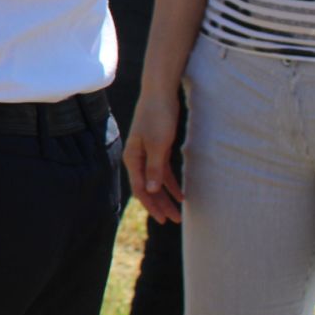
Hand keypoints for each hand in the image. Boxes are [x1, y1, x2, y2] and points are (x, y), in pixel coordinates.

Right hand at [122, 91, 185, 224]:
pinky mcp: (158, 149)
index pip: (140, 188)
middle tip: (173, 221)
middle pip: (148, 188)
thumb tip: (150, 190)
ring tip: (178, 212)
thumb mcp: (158, 144)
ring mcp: (148, 154)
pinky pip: (163, 172)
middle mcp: (138, 158)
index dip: (152, 205)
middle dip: (160, 205)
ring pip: (156, 181)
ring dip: (166, 196)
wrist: (160, 94)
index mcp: (133, 158)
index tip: (164, 219)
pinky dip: (171, 183)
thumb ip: (154, 168)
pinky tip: (181, 193)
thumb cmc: (157, 117)